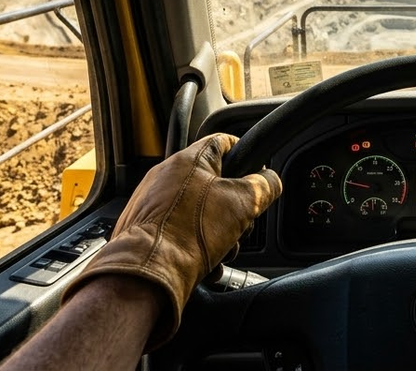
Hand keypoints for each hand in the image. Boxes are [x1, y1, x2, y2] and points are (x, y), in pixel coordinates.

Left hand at [63, 133, 281, 348]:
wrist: (147, 272)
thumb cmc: (188, 234)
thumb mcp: (243, 204)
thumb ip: (264, 186)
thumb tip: (271, 182)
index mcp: (188, 160)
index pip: (224, 142)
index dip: (246, 155)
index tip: (257, 172)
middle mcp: (165, 178)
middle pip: (215, 186)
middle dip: (234, 211)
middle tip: (241, 226)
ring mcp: (152, 205)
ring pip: (200, 215)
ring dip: (218, 235)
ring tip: (221, 251)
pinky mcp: (145, 231)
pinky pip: (181, 235)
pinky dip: (197, 249)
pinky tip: (205, 264)